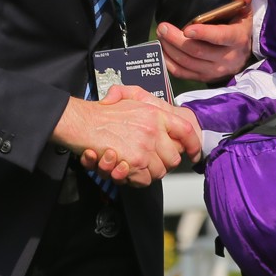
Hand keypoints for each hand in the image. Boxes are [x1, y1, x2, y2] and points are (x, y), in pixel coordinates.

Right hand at [82, 94, 205, 178]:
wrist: (83, 122)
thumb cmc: (102, 113)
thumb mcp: (128, 96)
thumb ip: (146, 101)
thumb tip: (163, 116)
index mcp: (156, 113)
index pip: (186, 131)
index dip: (193, 145)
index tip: (193, 153)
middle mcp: (154, 129)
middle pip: (173, 158)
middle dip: (163, 163)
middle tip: (148, 161)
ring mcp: (145, 146)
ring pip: (159, 171)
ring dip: (147, 172)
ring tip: (132, 164)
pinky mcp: (134, 161)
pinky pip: (143, 179)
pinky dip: (134, 179)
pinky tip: (124, 169)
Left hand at [158, 0, 253, 81]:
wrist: (242, 56)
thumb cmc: (239, 29)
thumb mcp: (244, 13)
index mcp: (237, 40)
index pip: (220, 37)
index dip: (204, 34)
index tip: (187, 29)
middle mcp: (227, 59)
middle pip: (198, 51)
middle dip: (177, 39)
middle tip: (163, 27)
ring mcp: (214, 71)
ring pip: (187, 62)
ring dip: (170, 49)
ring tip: (161, 35)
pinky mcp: (204, 78)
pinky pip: (182, 73)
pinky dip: (169, 62)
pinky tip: (162, 50)